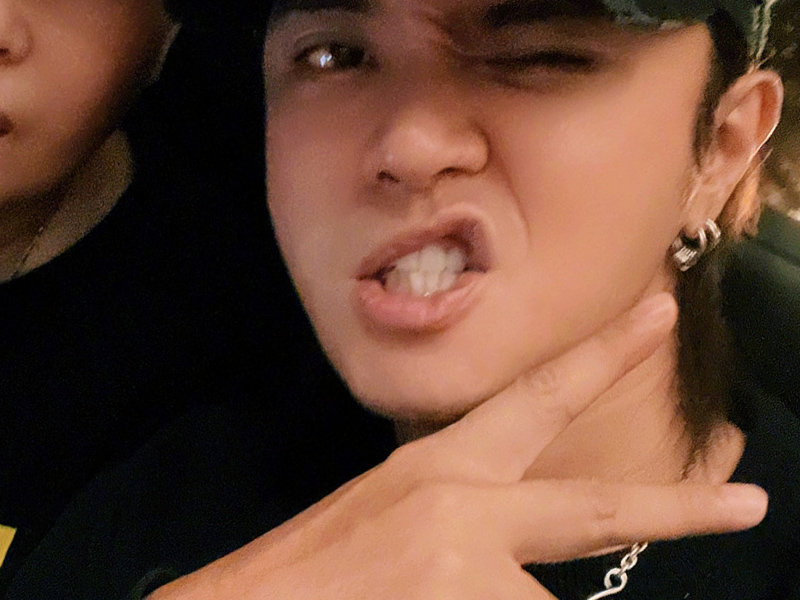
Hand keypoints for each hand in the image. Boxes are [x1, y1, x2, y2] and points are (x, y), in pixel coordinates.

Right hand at [150, 293, 767, 599]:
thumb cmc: (312, 568)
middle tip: (749, 502)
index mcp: (441, 468)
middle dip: (677, 506)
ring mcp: (466, 570)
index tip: (657, 312)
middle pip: (594, 507)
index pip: (540, 394)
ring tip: (462, 594)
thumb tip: (522, 540)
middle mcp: (463, 510)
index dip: (603, 350)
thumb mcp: (398, 515)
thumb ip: (467, 512)